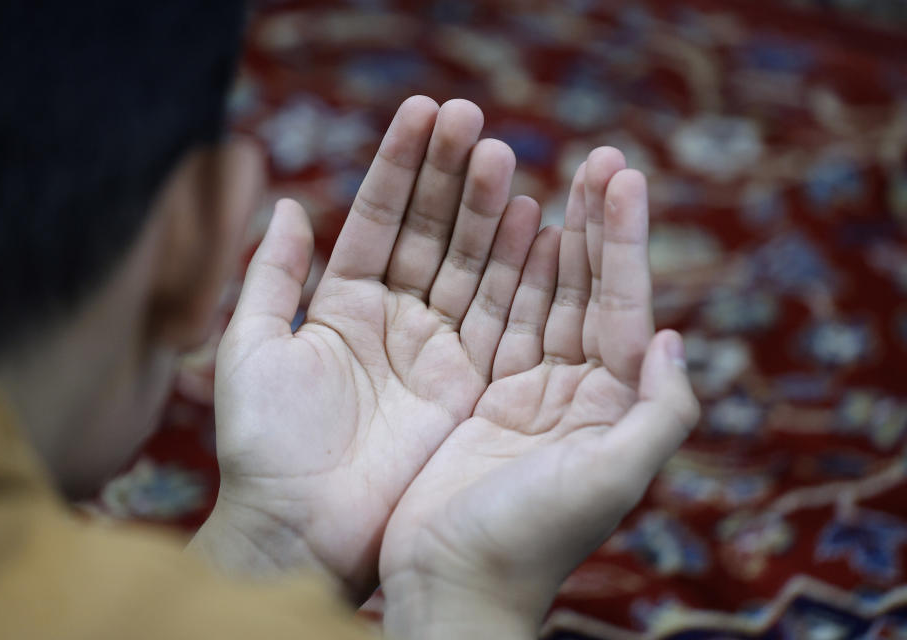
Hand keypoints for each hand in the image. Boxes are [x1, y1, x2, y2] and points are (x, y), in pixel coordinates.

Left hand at [193, 97, 547, 599]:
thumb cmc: (264, 443)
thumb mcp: (251, 346)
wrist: (299, 528)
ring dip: (483, 210)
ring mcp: (433, 347)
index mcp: (341, 303)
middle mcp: (392, 318)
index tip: (423, 110)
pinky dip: (513, 268)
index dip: (398, 164)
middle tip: (471, 117)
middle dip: (447, 174)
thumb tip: (286, 200)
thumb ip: (270, 273)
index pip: (377, 217)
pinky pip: (495, 314)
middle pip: (428, 231)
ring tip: (499, 153)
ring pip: (465, 264)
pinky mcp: (465, 381)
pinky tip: (531, 219)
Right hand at [379, 153, 700, 636]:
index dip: (625, 239)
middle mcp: (579, 391)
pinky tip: (509, 233)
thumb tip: (680, 338)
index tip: (622, 174)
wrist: (453, 584)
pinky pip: (497, 319)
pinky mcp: (484, 395)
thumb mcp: (610, 481)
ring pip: (542, 296)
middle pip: (589, 290)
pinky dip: (503, 274)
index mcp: (613, 405)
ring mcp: (529, 390)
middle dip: (594, 224)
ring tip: (551, 174)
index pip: (625, 305)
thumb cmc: (528, 540)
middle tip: (598, 157)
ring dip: (548, 236)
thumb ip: (658, 413)